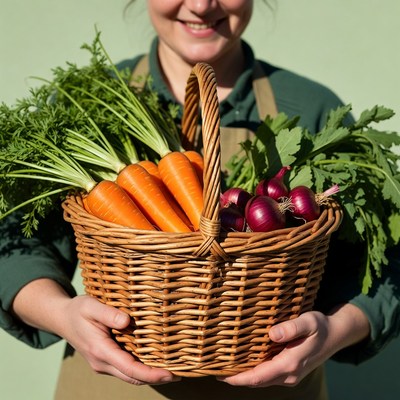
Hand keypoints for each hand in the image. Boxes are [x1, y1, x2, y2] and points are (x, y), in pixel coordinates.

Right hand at [59, 295, 179, 384]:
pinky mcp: (106, 360)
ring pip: (130, 375)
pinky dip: (141, 369)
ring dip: (150, 375)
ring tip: (172, 370)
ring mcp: (104, 363)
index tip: (170, 373)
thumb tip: (127, 321)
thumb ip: (108, 313)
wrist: (61, 319)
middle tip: (180, 374)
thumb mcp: (90, 306)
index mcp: (100, 350)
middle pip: (133, 377)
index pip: (130, 368)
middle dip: (156, 378)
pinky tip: (155, 362)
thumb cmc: (77, 310)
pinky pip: (126, 369)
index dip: (151, 373)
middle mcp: (102, 362)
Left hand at [219, 305, 369, 387]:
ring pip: (261, 379)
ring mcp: (289, 375)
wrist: (336, 335)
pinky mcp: (289, 370)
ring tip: (224, 364)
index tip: (219, 373)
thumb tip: (272, 334)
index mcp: (290, 364)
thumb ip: (292, 328)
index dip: (237, 378)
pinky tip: (244, 362)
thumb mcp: (309, 322)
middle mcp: (288, 374)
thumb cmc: (320, 327)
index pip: (257, 376)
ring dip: (244, 376)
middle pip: (256, 381)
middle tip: (215, 367)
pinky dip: (253, 372)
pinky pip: (267, 375)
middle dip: (236, 378)